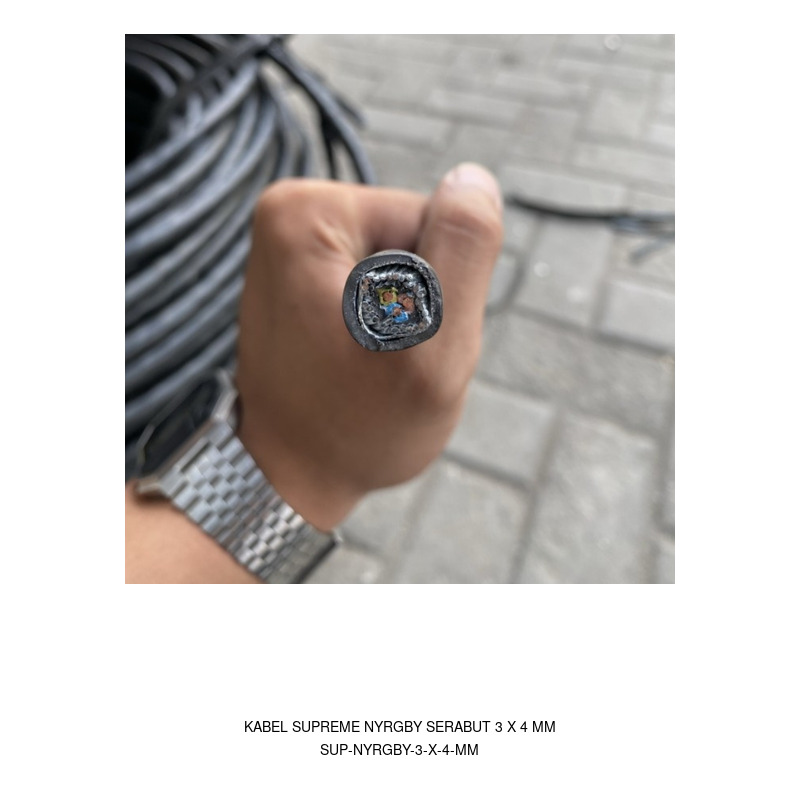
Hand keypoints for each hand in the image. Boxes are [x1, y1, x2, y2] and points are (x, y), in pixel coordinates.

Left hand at [236, 163, 503, 529]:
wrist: (289, 478)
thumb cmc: (359, 427)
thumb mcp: (433, 344)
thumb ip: (464, 251)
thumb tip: (474, 180)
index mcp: (308, 212)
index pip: (435, 221)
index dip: (442, 294)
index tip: (398, 346)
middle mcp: (288, 214)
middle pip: (416, 240)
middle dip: (423, 307)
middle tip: (385, 365)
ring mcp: (291, 246)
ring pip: (402, 269)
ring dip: (406, 323)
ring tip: (367, 369)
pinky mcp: (301, 276)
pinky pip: (377, 289)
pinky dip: (383, 329)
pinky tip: (355, 365)